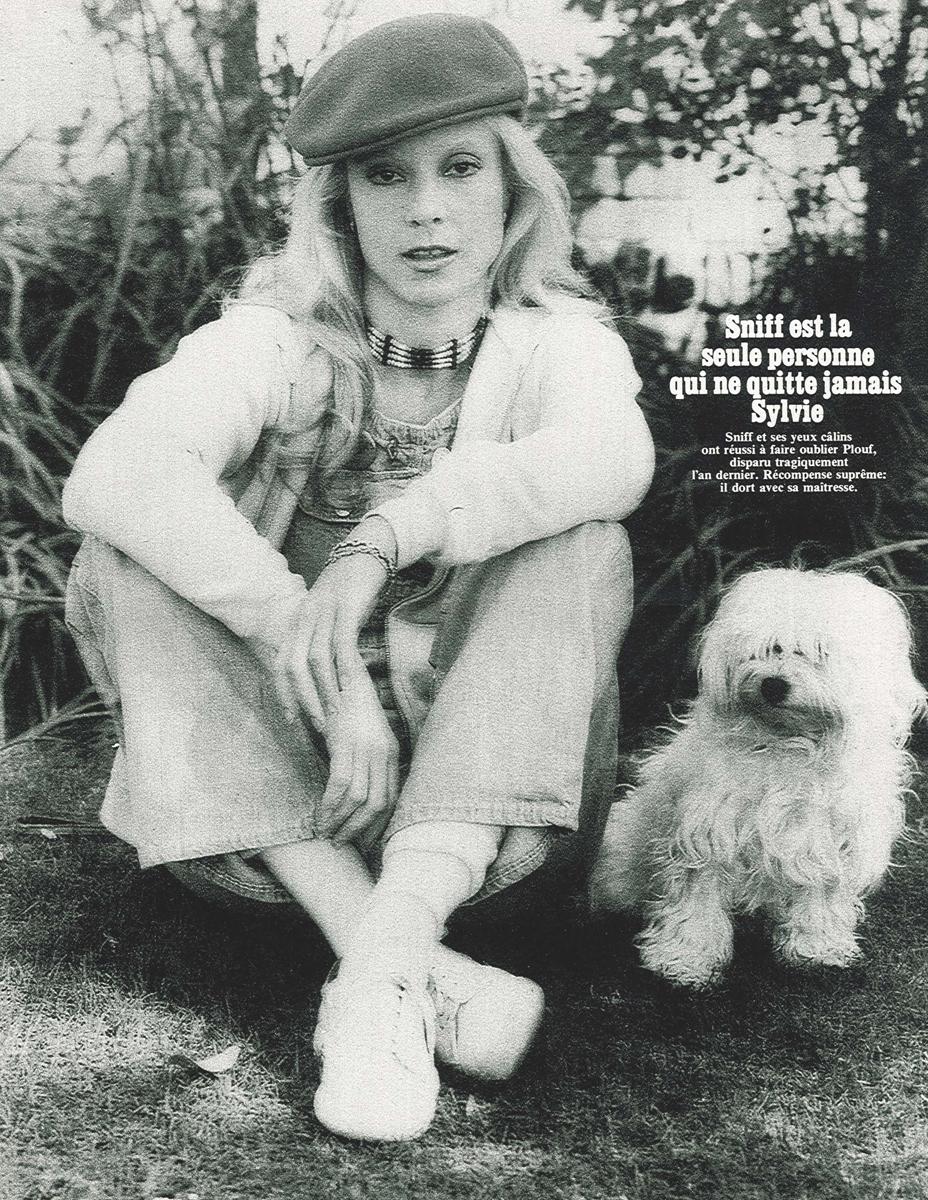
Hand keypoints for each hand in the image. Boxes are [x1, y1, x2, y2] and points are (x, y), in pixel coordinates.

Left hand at [266, 517, 397, 734]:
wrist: (368, 550)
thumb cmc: (350, 587)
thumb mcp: (327, 611)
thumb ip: (319, 636)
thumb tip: (318, 669)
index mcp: (298, 620)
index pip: (282, 662)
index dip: (283, 693)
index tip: (290, 719)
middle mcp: (306, 616)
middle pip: (294, 665)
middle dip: (301, 699)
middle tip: (313, 725)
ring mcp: (325, 612)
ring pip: (316, 660)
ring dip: (323, 691)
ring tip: (333, 714)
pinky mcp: (348, 609)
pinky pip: (342, 645)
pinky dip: (344, 670)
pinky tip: (351, 688)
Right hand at [317, 671, 400, 848]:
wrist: (341, 673)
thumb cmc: (347, 708)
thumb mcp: (363, 738)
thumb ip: (364, 764)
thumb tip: (355, 799)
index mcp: (393, 753)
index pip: (393, 798)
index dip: (379, 824)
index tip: (365, 842)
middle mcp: (383, 752)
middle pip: (378, 804)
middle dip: (359, 829)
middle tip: (341, 843)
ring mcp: (366, 747)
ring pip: (359, 799)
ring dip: (341, 822)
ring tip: (327, 834)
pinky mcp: (347, 742)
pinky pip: (341, 784)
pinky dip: (330, 805)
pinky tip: (321, 816)